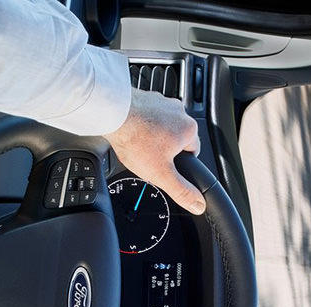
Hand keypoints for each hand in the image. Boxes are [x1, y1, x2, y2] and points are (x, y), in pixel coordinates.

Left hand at [104, 88, 205, 215]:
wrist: (112, 113)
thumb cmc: (136, 139)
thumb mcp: (162, 174)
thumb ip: (181, 191)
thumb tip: (198, 204)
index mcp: (189, 129)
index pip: (193, 152)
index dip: (179, 164)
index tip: (167, 167)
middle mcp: (179, 112)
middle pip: (176, 139)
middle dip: (165, 150)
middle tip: (150, 158)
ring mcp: (162, 102)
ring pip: (162, 127)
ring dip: (153, 137)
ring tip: (140, 146)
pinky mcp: (146, 97)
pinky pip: (148, 116)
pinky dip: (142, 125)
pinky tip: (133, 133)